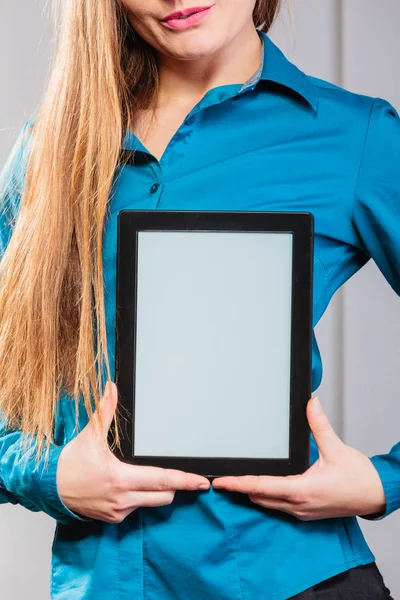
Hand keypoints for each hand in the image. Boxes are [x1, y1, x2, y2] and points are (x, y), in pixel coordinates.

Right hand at [57, 382, 209, 522]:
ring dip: (155, 491)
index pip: (163, 481)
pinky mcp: (113, 519)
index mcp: (122, 478)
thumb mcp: (90, 435)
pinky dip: (138, 498)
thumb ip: (105, 411)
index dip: (185, 481)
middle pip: (164, 495)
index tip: (202, 482)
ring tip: (142, 477)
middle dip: (173, 485)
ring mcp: (119, 511)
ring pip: (151, 503)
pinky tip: (124, 487)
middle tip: (178, 475)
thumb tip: (112, 387)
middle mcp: (123, 499)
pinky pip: (136, 509)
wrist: (49, 487)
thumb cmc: (71, 462)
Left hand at [212, 396, 385, 520]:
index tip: (220, 482)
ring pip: (268, 504)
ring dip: (252, 492)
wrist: (376, 496)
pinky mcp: (306, 511)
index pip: (262, 487)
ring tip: (236, 481)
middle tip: (221, 478)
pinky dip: (266, 496)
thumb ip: (319, 425)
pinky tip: (261, 486)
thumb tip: (310, 403)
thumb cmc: (359, 478)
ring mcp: (302, 510)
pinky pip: (279, 506)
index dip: (238, 484)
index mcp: (303, 489)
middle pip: (259, 497)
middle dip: (240, 488)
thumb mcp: (337, 448)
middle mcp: (299, 504)